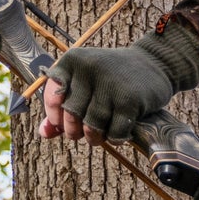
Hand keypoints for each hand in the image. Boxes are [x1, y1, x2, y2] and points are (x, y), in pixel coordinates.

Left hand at [37, 24, 198, 143]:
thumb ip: (62, 106)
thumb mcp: (85, 83)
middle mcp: (90, 68)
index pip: (53, 96)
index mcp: (73, 60)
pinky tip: (119, 133)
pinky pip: (114, 132)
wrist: (154, 63)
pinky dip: (115, 139)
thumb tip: (44, 133)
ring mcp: (111, 83)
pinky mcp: (130, 99)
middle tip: (82, 134)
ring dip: (94, 137)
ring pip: (92, 126)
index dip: (55, 117)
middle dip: (74, 131)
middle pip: (72, 114)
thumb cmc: (112, 78)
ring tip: (99, 136)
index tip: (62, 124)